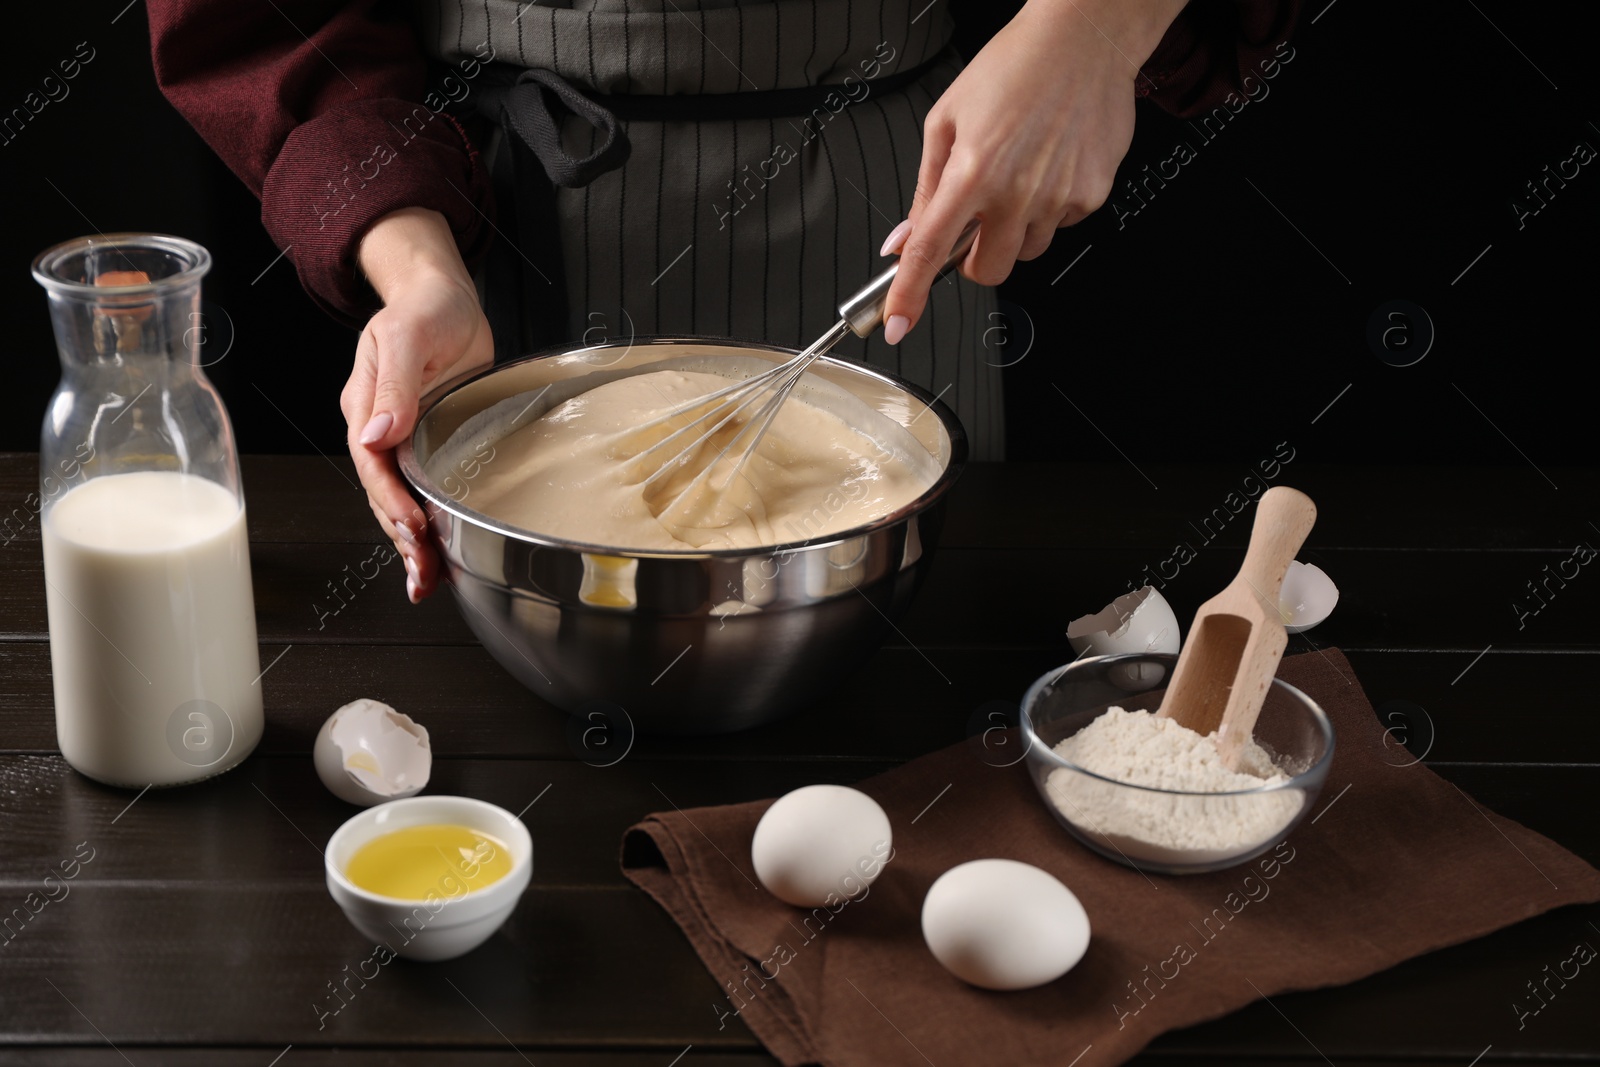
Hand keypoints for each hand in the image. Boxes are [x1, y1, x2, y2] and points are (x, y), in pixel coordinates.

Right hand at [342, 207, 492, 602]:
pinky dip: (431, 526)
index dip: (391, 499)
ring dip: (413, 543)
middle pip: (382, 493)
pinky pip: (423, 492)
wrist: (444, 298)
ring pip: (400, 501)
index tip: (412, 527)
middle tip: (423, 572)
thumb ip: (394, 385)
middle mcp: (379, 429)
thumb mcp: (406, 335)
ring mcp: (404, 440)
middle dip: (400, 536)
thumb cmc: (424, 308)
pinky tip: (440, 557)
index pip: (372, 463)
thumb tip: (379, 433)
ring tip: (427, 581)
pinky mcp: (430, 446)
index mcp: (365, 406)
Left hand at [880, 0, 1187, 342]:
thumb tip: (904, 238)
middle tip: (976, 221)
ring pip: (1026, 250)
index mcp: (970, 173)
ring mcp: (1057, 198)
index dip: (909, 296)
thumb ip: (925, 189)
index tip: (898, 324)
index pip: (929, 252)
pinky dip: (1050, 207)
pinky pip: (1062, 224)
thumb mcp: (945, 121)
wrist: (1082, 38)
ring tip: (1019, 175)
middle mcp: (1015, 192)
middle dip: (974, 258)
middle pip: (987, 271)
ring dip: (1014, 229)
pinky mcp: (1091, 194)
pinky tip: (1048, 165)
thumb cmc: (1012, 68)